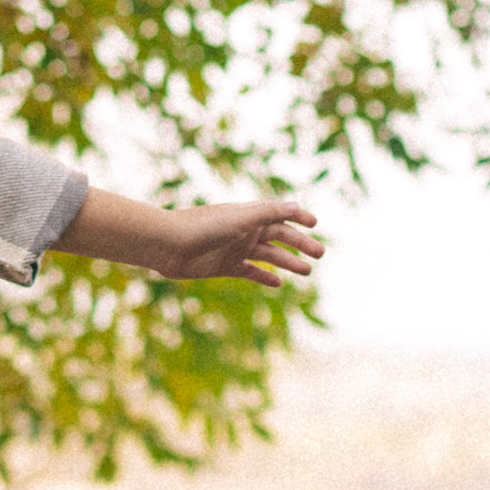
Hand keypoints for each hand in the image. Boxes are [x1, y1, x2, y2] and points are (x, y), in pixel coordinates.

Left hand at [152, 198, 323, 286]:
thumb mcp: (240, 218)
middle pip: (279, 236)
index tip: (316, 224)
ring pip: (268, 256)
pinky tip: (278, 284)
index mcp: (248, 215)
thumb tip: (296, 206)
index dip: (298, 217)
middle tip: (321, 254)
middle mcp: (244, 230)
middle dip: (300, 244)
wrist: (168, 245)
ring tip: (308, 272)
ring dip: (288, 262)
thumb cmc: (202, 227)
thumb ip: (268, 213)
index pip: (279, 214)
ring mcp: (234, 248)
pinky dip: (264, 277)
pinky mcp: (224, 266)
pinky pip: (250, 271)